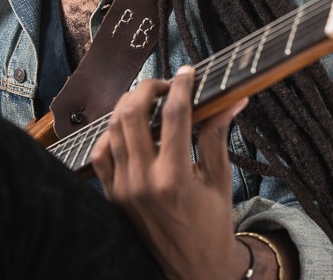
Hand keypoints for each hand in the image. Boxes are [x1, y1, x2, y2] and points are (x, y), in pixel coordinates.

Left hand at [91, 65, 250, 279]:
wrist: (191, 272)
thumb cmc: (211, 227)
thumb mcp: (220, 180)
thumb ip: (218, 135)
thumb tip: (233, 100)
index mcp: (175, 177)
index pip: (174, 115)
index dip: (181, 86)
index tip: (188, 72)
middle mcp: (142, 181)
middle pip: (132, 113)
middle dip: (147, 89)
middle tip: (164, 85)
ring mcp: (121, 189)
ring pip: (112, 129)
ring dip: (128, 106)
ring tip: (148, 101)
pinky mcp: (110, 196)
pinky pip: (99, 154)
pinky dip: (110, 134)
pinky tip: (127, 128)